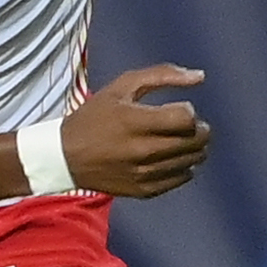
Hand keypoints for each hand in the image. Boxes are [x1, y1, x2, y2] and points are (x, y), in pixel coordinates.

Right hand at [61, 63, 212, 197]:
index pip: (186, 118)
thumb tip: (200, 76)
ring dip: (193, 148)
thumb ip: (161, 75)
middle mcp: (142, 149)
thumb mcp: (121, 86)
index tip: (178, 110)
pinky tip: (171, 158)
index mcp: (134, 120)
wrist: (66, 156)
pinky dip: (183, 166)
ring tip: (180, 140)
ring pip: (192, 161)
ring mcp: (144, 173)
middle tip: (188, 125)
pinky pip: (181, 178)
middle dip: (199, 130)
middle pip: (194, 141)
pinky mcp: (144, 190)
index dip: (189, 112)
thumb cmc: (95, 116)